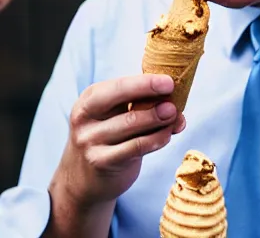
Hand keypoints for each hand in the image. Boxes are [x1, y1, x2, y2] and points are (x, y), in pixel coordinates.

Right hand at [50, 74, 184, 219]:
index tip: (168, 81)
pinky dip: (155, 140)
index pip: (117, 85)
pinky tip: (167, 135)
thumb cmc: (105, 141)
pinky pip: (135, 147)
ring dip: (157, 119)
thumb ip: (138, 110)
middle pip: (119, 98)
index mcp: (88, 99)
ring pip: (130, 123)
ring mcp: (90, 139)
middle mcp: (85, 116)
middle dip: (148, 93)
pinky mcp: (101, 161)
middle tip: (173, 95)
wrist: (83, 178)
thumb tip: (176, 110)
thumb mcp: (112, 119)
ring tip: (175, 116)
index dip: (143, 82)